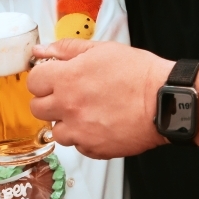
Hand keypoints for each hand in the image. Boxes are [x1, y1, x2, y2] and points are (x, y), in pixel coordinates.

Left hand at [28, 39, 171, 158]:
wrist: (165, 101)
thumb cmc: (139, 74)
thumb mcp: (102, 50)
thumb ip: (67, 49)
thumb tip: (42, 51)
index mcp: (66, 79)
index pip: (33, 82)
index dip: (43, 79)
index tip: (53, 79)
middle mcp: (68, 107)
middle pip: (37, 109)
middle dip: (49, 101)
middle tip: (68, 96)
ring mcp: (79, 131)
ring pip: (56, 131)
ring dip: (66, 122)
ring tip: (87, 113)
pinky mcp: (93, 148)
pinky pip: (78, 146)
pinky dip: (85, 138)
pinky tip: (100, 125)